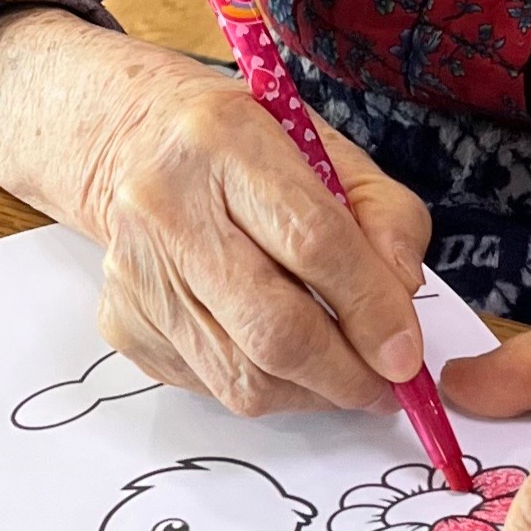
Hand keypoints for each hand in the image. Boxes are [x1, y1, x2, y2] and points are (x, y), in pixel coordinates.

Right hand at [0, 9, 431, 418]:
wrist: (140, 145)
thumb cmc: (251, 149)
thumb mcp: (333, 151)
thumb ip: (387, 217)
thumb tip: (401, 302)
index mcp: (225, 137)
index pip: (312, 241)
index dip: (371, 308)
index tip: (408, 353)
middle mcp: (165, 202)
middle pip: (273, 326)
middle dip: (347, 374)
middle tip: (388, 386)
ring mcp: (136, 268)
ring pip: (242, 376)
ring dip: (312, 393)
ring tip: (347, 379)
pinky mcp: (123, 320)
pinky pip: (210, 385)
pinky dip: (265, 388)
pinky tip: (285, 359)